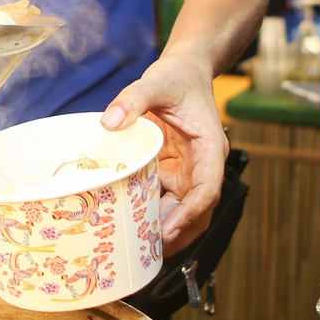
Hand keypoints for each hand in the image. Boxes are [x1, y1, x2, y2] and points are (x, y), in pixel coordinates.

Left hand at [102, 55, 224, 246]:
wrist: (186, 70)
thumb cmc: (178, 76)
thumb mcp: (156, 81)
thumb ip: (134, 98)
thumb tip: (110, 122)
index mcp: (209, 148)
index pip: (207, 189)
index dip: (189, 213)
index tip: (168, 230)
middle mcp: (202, 165)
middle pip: (197, 210)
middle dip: (176, 232)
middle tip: (145, 249)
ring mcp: (188, 170)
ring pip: (181, 209)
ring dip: (162, 226)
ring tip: (134, 243)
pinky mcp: (173, 170)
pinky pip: (165, 197)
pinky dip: (150, 211)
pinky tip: (127, 220)